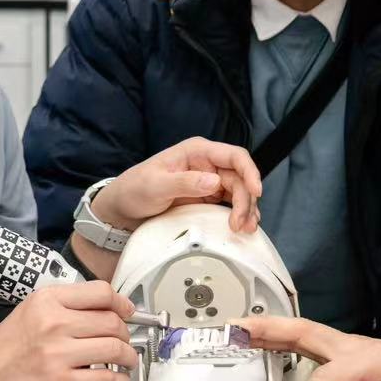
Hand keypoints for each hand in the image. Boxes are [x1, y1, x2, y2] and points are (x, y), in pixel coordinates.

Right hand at [0, 281, 136, 380]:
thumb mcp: (26, 313)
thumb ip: (60, 308)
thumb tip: (99, 311)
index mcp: (45, 301)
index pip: (100, 292)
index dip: (121, 303)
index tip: (127, 311)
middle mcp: (54, 323)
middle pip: (112, 321)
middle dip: (126, 333)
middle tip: (125, 341)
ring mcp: (58, 354)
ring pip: (115, 349)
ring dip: (128, 357)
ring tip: (127, 362)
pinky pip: (106, 379)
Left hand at [93, 137, 263, 234]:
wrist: (124, 208)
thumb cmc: (135, 189)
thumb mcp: (155, 185)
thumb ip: (184, 182)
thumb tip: (214, 181)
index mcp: (197, 151)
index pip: (234, 156)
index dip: (249, 172)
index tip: (256, 191)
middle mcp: (207, 164)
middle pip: (240, 178)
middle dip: (246, 200)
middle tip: (241, 224)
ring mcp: (209, 181)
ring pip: (239, 193)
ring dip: (246, 210)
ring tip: (244, 229)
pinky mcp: (208, 198)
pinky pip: (230, 204)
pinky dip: (238, 215)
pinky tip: (241, 227)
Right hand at [237, 316, 380, 380]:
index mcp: (373, 360)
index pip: (330, 378)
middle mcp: (356, 347)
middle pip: (307, 332)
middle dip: (270, 330)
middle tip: (237, 330)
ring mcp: (348, 348)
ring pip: (303, 332)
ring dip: (269, 330)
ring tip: (236, 330)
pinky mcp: (343, 355)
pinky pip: (307, 343)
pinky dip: (281, 340)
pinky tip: (260, 343)